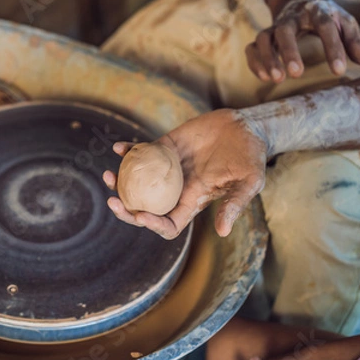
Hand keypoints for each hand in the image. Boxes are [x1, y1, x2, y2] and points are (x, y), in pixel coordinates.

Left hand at [102, 109, 266, 238]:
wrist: (247, 127)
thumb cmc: (252, 158)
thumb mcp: (249, 182)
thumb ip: (235, 205)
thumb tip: (222, 231)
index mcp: (192, 202)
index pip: (168, 224)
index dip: (152, 225)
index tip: (139, 216)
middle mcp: (175, 189)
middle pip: (144, 206)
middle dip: (125, 209)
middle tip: (111, 200)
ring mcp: (166, 169)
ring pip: (136, 181)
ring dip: (119, 181)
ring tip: (108, 174)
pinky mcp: (164, 147)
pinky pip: (141, 152)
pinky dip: (128, 151)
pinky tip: (118, 147)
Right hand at [246, 0, 359, 82]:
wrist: (299, 3)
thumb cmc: (325, 18)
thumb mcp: (343, 24)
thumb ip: (353, 42)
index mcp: (316, 11)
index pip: (325, 27)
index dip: (333, 49)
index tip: (339, 71)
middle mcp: (290, 18)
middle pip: (284, 31)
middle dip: (289, 52)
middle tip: (297, 74)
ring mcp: (273, 28)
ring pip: (262, 39)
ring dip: (267, 59)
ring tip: (277, 79)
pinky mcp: (261, 38)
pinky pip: (251, 49)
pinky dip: (255, 63)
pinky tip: (265, 78)